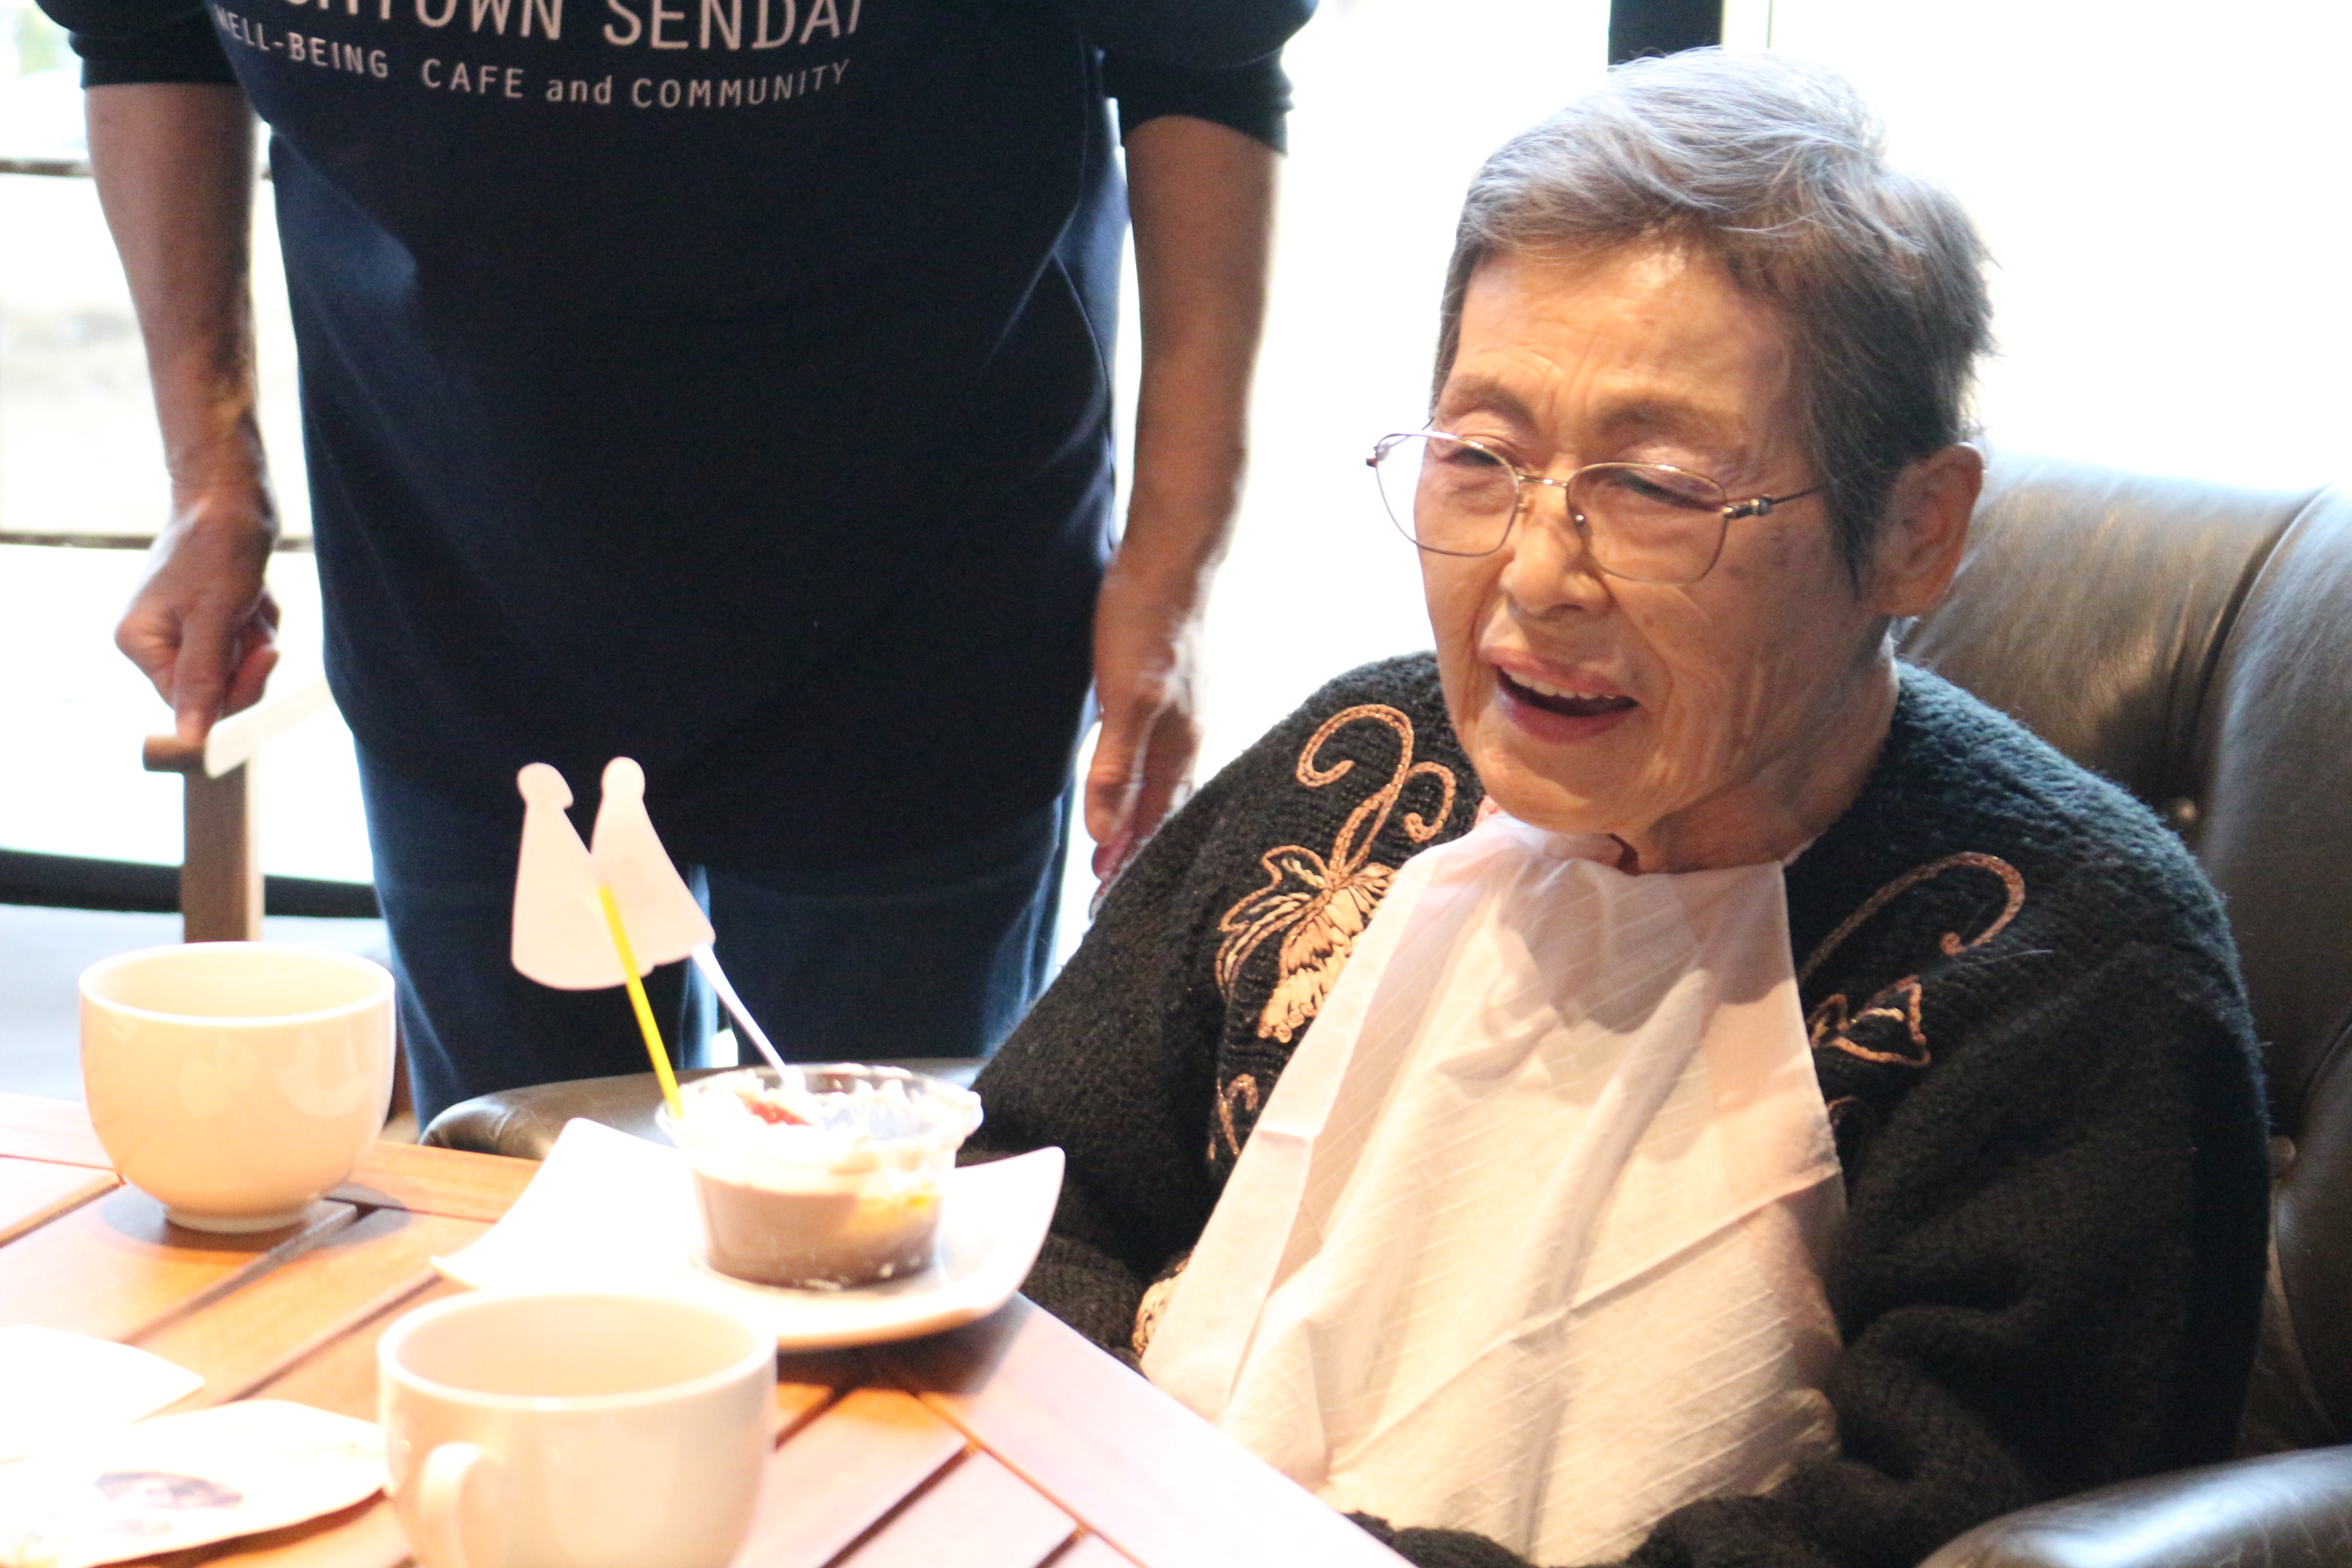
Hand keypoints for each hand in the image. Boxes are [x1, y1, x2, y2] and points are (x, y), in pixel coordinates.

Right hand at [117, 484, 281, 742]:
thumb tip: (190, 737)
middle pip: (216, 688)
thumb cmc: (218, 547)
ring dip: (257, 634)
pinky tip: (254, 591)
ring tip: (250, 595)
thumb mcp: (214, 618)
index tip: (267, 653)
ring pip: (236, 665)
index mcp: (138, 642)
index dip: (237, 687)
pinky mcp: (206, 617)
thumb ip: (201, 678)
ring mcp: (180, 629)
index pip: (191, 702)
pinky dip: (259, 620)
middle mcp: (152, 640)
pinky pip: (244, 642)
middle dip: (248, 656)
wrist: (230, 495)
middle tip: (255, 618)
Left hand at [1085, 559, 1207, 881]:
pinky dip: (1143, 778)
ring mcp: (1182, 711)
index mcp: (1179, 747)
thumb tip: (1106, 834)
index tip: (1109, 904)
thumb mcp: (1126, 699)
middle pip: (1164, 808)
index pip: (1156, 824)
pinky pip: (1158, 750)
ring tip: (1117, 844)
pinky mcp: (1169, 687)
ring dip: (1140, 815)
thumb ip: (1116, 767)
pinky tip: (1133, 773)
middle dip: (1139, 849)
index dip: (1132, 863)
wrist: (1175, 555)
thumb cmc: (1149, 623)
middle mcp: (1187, 736)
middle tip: (1109, 890)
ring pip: (1163, 780)